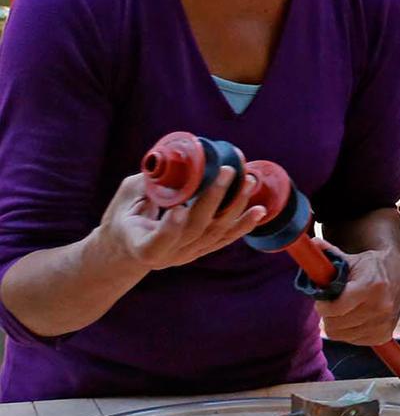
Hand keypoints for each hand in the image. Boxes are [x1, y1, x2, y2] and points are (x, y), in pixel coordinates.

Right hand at [99, 169, 266, 271]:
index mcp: (143, 246)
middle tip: (228, 171)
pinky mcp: (202, 251)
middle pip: (196, 229)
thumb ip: (148, 183)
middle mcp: (169, 255)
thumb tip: (173, 159)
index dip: (169, 228)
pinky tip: (259, 210)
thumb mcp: (125, 199)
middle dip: (215, 198)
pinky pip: (226, 238)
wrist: (128, 250)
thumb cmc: (123, 219)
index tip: (178, 209)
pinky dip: (244, 224)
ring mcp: (188, 255)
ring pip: (216, 233)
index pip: (158, 241)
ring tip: (249, 182)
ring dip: (236, 206)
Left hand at [313, 238, 399, 345]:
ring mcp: (384, 323)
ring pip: (342, 335)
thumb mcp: (351, 259)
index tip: (321, 301)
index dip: (323, 306)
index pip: (336, 309)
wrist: (397, 273)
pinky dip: (350, 332)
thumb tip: (312, 243)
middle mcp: (381, 307)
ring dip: (339, 324)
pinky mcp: (385, 334)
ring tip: (346, 310)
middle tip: (333, 305)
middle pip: (336, 325)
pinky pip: (354, 340)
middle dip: (329, 315)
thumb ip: (330, 255)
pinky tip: (356, 318)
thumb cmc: (370, 266)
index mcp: (371, 286)